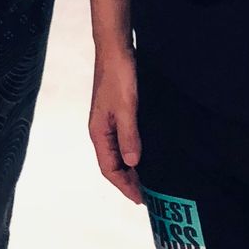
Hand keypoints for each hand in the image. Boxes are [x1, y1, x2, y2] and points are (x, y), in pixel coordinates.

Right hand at [89, 47, 142, 204]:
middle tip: (149, 195)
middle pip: (112, 164)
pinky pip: (123, 141)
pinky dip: (132, 153)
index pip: (108, 168)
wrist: (115, 49)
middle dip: (127, 181)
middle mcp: (101, 129)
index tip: (141, 199)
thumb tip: (133, 164)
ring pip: (118, 153)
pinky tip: (145, 154)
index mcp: (98, 131)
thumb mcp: (126, 107)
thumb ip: (129, 136)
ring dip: (130, 169)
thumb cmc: (118, 76)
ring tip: (149, 180)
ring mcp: (108, 121)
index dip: (124, 186)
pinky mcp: (117, 113)